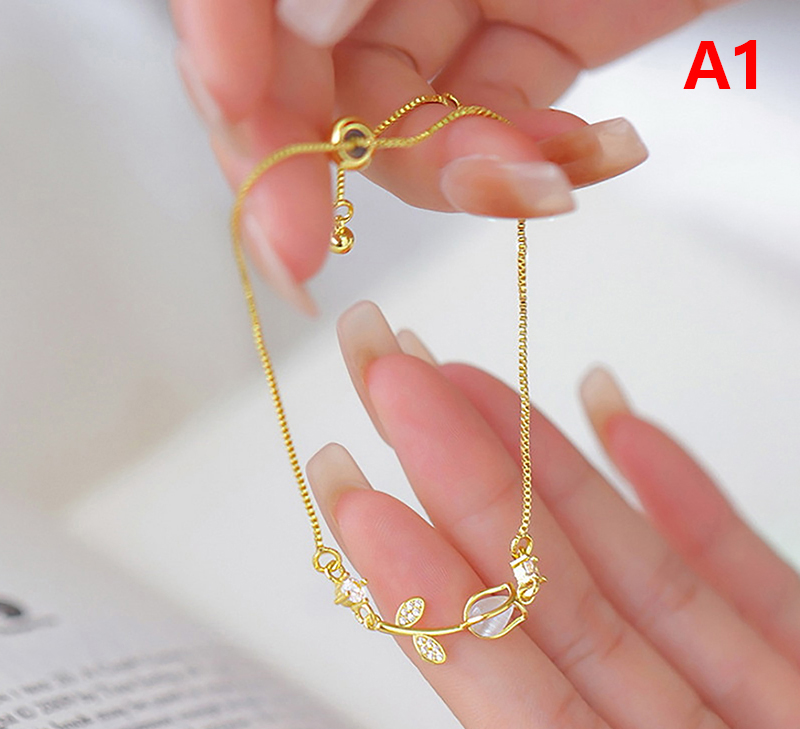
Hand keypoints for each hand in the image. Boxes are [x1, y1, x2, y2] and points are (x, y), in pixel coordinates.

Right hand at [166, 0, 730, 313]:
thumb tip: (306, 22)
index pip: (241, 2)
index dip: (223, 58)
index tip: (231, 114)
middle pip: (302, 89)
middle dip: (304, 171)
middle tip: (297, 252)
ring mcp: (445, 21)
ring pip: (399, 136)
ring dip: (459, 175)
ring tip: (539, 177)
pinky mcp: (517, 65)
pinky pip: (493, 140)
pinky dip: (530, 168)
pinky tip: (589, 154)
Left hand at [306, 301, 799, 728]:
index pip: (531, 710)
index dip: (440, 601)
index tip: (360, 502)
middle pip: (565, 617)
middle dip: (469, 490)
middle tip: (388, 390)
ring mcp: (769, 725)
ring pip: (638, 582)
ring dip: (550, 475)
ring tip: (469, 388)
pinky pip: (745, 581)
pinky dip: (682, 502)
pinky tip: (618, 428)